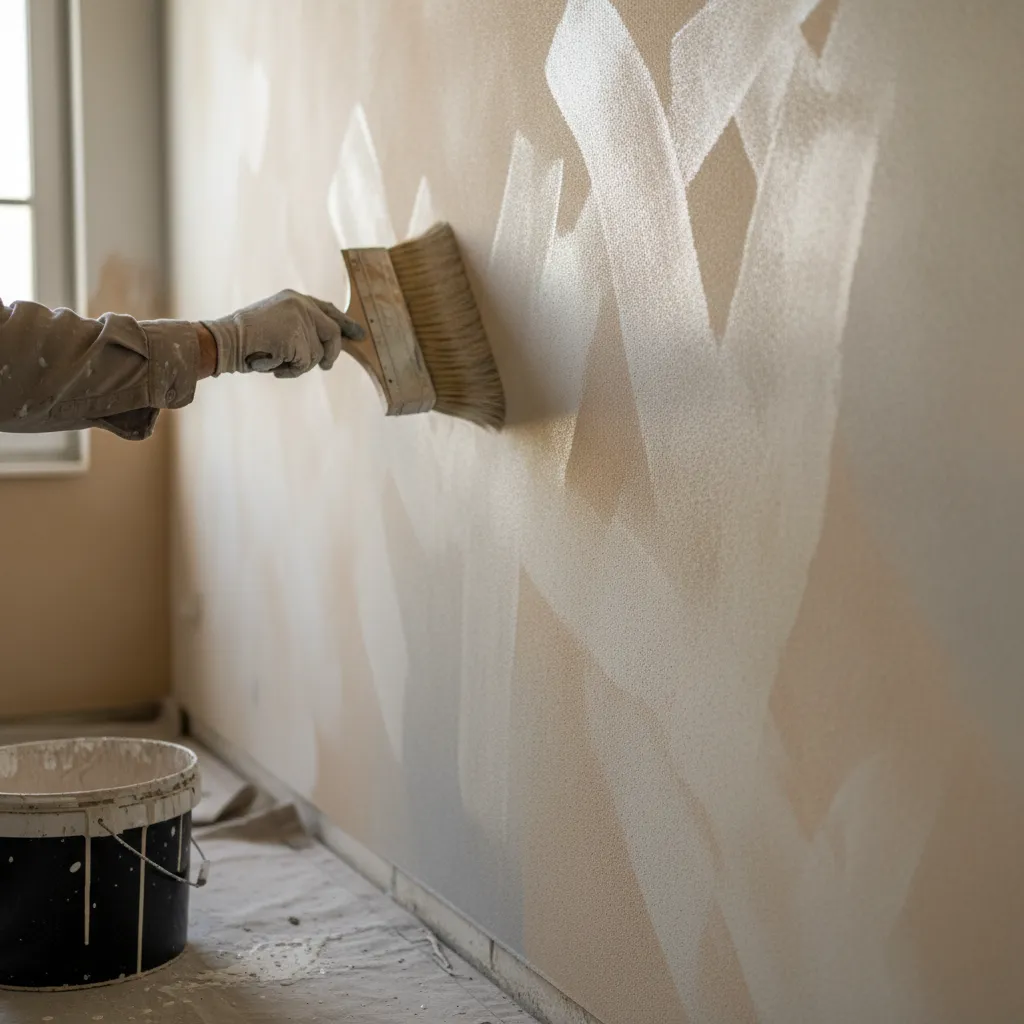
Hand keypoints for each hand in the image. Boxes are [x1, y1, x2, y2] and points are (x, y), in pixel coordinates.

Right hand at [202, 290, 363, 377]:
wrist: (225, 341)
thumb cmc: (247, 340)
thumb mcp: (278, 327)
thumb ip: (301, 330)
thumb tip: (326, 350)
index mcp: (295, 298)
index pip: (328, 310)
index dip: (345, 323)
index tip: (358, 334)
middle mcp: (301, 304)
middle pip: (332, 333)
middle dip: (332, 353)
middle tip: (327, 367)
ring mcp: (300, 319)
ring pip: (318, 354)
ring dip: (299, 365)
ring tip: (276, 360)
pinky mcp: (297, 336)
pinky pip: (306, 363)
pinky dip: (291, 371)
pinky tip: (273, 365)